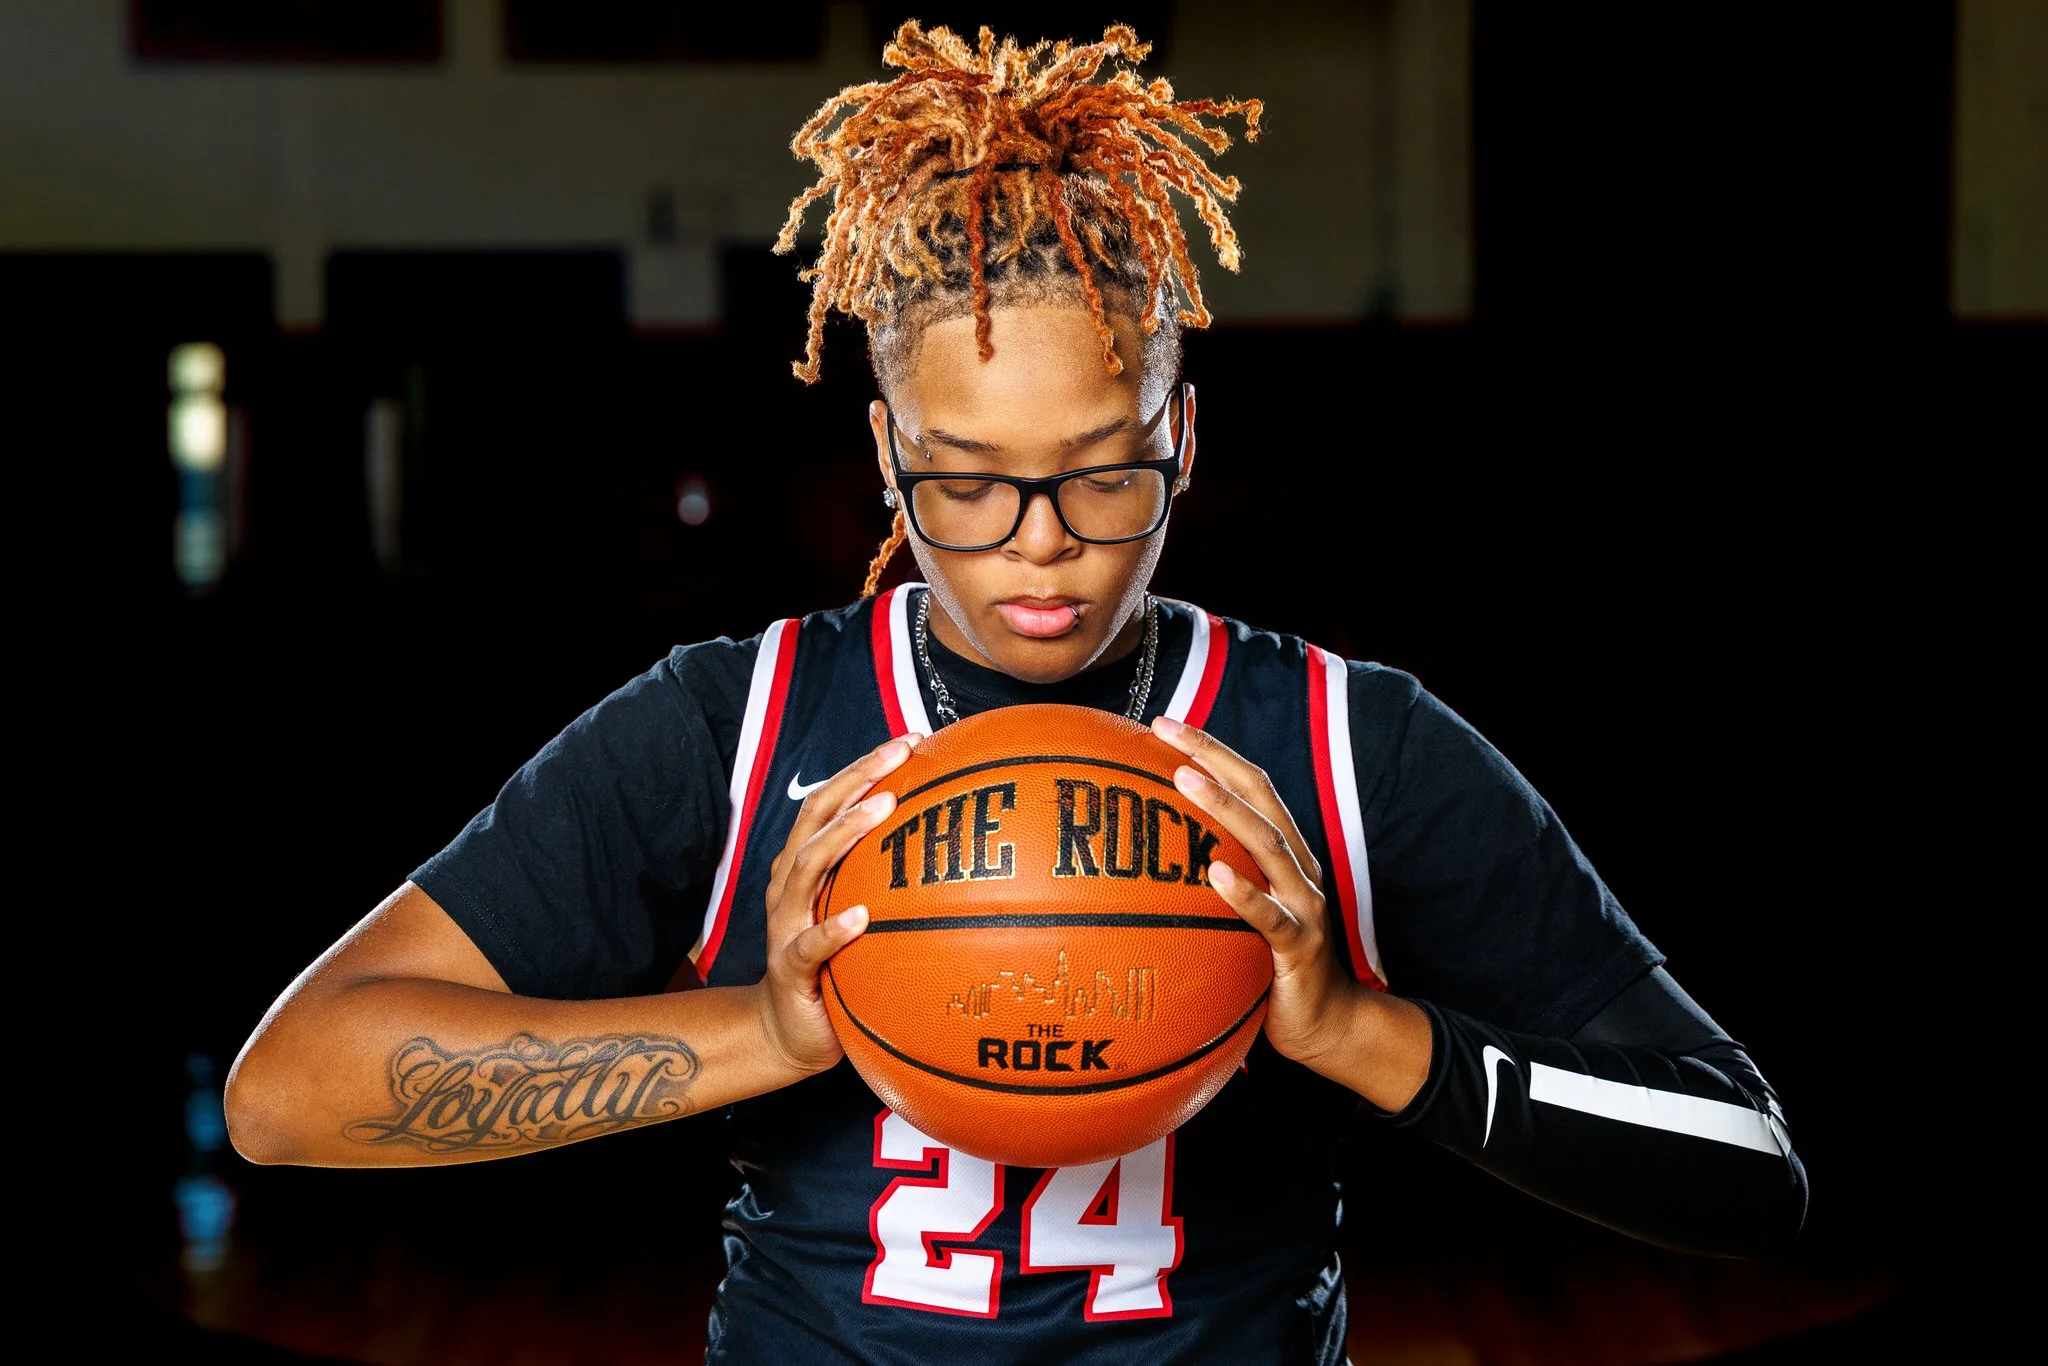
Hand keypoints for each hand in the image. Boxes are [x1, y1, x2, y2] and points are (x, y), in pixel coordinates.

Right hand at [755, 733, 920, 1077]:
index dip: (866, 767)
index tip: (913, 740)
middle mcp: (789, 885)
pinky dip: (832, 928)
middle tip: (901, 754)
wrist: (787, 1032)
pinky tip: (859, 916)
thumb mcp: (861, 915)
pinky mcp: (790, 968)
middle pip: (816, 816)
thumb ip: (888, 884)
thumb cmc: (834, 967)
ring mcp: (785, 924)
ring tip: (883, 807)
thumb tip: (960, 854)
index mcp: (806, 867)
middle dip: (858, 778)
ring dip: (845, 833)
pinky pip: (809, 945)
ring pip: (806, 867)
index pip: (831, 801)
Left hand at [1148, 714, 1363, 1073]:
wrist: (1328, 1027)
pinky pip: (1271, 915)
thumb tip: (1139, 863)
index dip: (1211, 749)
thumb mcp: (1236, 917)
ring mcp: (1304, 903)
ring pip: (1266, 842)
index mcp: (1283, 853)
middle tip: (1165, 729)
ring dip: (1225, 807)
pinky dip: (1245, 891)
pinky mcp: (1301, 945)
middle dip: (1213, 756)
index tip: (1162, 724)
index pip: (1249, 785)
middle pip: (1259, 795)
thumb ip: (1206, 882)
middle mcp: (1298, 866)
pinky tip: (1216, 873)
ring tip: (1186, 780)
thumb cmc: (1270, 968)